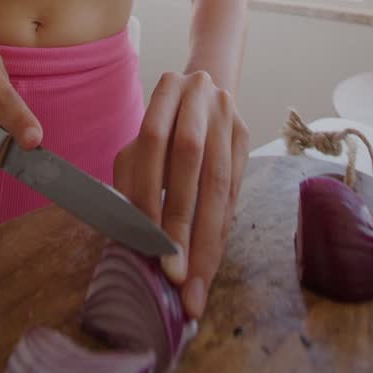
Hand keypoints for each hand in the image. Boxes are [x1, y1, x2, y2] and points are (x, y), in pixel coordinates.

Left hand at [113, 70, 249, 319]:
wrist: (204, 92)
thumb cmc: (162, 130)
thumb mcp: (138, 146)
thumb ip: (131, 180)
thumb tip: (125, 234)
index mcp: (167, 89)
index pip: (155, 142)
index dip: (150, 193)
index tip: (144, 243)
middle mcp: (202, 97)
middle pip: (191, 161)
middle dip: (182, 223)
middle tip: (174, 276)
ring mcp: (229, 117)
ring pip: (220, 182)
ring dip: (206, 237)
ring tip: (196, 282)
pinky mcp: (246, 139)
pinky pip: (236, 192)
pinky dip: (221, 230)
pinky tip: (210, 260)